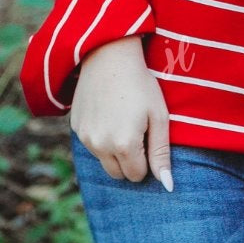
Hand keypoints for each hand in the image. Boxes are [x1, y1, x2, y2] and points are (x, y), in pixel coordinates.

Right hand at [70, 35, 172, 189]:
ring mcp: (85, 138)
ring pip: (104, 161)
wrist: (109, 55)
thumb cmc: (141, 84)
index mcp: (124, 145)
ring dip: (114, 151)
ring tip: (123, 120)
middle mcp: (100, 146)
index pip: (138, 175)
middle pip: (119, 174)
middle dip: (130, 161)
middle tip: (138, 131)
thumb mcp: (158, 116)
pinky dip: (101, 138)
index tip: (149, 136)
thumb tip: (168, 186)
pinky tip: (108, 113)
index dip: (147, 160)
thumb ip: (161, 153)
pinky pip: (91, 145)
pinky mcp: (75, 128)